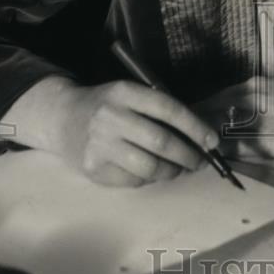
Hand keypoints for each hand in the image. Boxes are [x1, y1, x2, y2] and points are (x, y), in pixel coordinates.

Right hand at [2, 76, 219, 187]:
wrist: (61, 118)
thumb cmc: (106, 106)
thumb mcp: (129, 95)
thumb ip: (159, 111)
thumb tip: (200, 138)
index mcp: (124, 92)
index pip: (168, 109)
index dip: (195, 127)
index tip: (212, 141)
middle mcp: (111, 116)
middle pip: (162, 142)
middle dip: (188, 155)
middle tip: (199, 161)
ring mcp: (100, 144)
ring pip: (150, 167)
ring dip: (171, 172)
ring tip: (176, 168)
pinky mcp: (94, 168)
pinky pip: (133, 180)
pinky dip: (148, 179)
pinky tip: (147, 170)